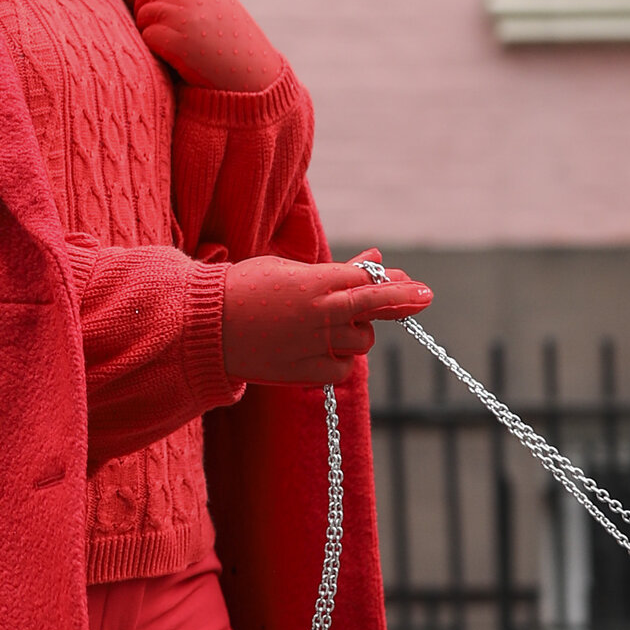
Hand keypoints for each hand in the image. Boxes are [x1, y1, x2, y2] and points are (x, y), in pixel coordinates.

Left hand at [134, 0, 282, 93]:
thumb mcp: (219, 8)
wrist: (255, 82)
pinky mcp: (179, 43)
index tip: (146, 3)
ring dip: (147, 30)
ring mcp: (186, 18)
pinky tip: (171, 57)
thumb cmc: (233, 48)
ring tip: (166, 45)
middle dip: (143, 10)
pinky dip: (153, 47)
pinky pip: (148, 35)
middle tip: (154, 30)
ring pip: (144, 13)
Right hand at [220, 254, 431, 385]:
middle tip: (425, 297)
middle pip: (374, 309)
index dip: (396, 284)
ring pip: (361, 342)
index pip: (369, 282)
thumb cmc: (245, 289)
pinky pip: (342, 369)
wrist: (204, 327)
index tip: (420, 288)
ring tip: (333, 327)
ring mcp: (314, 344)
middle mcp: (320, 313)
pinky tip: (322, 351)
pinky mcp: (304, 372)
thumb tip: (375, 257)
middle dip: (403, 302)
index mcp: (316, 282)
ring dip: (357, 333)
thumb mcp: (289, 270)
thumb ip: (336, 270)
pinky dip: (340, 361)